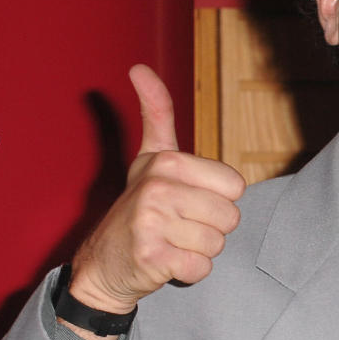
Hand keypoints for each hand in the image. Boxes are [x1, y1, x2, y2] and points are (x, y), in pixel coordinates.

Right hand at [68, 65, 245, 317]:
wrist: (103, 264)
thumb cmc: (138, 208)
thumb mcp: (149, 158)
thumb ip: (156, 114)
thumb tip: (139, 67)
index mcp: (167, 161)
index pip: (235, 186)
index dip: (218, 199)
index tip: (188, 200)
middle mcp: (157, 188)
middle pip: (230, 217)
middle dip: (210, 228)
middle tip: (178, 227)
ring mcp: (152, 222)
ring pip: (217, 244)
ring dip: (199, 250)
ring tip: (171, 243)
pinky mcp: (152, 257)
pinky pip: (201, 268)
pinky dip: (189, 272)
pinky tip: (167, 262)